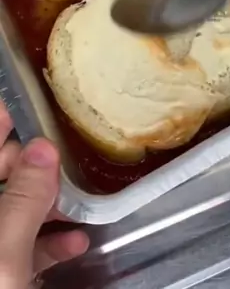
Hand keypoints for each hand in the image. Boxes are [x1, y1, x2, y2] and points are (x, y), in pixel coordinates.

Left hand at [0, 103, 88, 287]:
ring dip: (48, 205)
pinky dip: (47, 241)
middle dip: (35, 166)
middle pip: (3, 174)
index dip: (6, 120)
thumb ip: (24, 199)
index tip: (33, 100)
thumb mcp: (6, 250)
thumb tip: (43, 148)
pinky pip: (20, 246)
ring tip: (78, 203)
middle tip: (65, 157)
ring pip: (14, 210)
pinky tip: (74, 241)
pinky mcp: (1, 272)